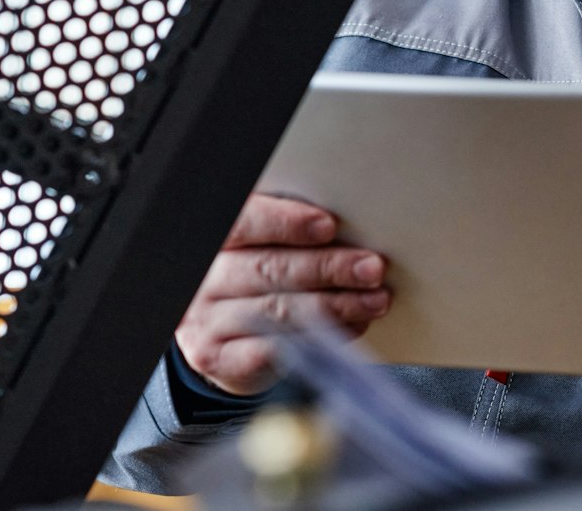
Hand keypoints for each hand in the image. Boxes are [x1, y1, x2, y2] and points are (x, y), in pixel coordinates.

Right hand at [174, 192, 390, 394]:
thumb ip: (295, 237)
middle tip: (372, 268)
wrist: (222, 336)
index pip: (246, 223)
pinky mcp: (219, 359)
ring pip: (277, 311)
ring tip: (374, 300)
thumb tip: (355, 233)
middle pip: (269, 269)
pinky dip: (317, 339)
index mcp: (220, 240)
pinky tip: (350, 328)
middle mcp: (207, 279)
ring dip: (335, 305)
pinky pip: (272, 351)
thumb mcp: (264, 247)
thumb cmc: (255, 280)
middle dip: (328, 268)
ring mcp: (208, 321)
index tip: (328, 226)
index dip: (286, 223)